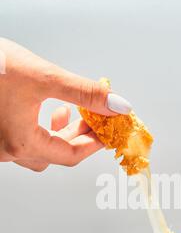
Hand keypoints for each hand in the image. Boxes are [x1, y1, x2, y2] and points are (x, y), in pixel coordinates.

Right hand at [0, 38, 130, 170]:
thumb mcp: (43, 77)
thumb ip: (84, 93)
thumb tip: (117, 105)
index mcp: (21, 143)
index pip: (70, 155)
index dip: (94, 144)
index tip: (109, 131)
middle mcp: (6, 150)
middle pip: (55, 154)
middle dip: (79, 137)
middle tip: (97, 121)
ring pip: (39, 149)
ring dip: (60, 134)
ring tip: (74, 114)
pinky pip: (24, 140)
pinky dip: (42, 129)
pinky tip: (49, 110)